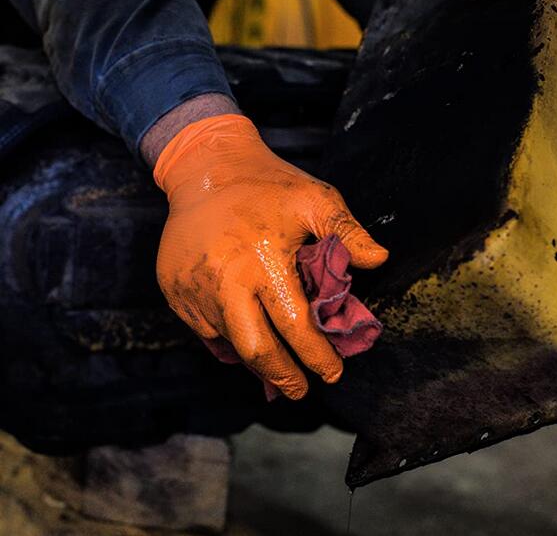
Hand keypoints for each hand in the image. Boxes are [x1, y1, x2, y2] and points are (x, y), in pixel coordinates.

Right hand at [152, 113, 388, 398]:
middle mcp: (225, 282)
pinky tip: (245, 336)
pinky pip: (204, 330)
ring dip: (255, 359)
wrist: (204, 168)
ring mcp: (195, 289)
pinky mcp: (174, 291)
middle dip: (282, 377)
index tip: (333, 373)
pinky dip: (228, 340)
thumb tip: (380, 260)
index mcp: (263, 261)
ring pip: (228, 343)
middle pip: (256, 350)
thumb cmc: (266, 184)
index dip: (317, 356)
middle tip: (300, 390)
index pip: (295, 326)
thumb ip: (347, 232)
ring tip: (276, 366)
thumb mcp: (314, 198)